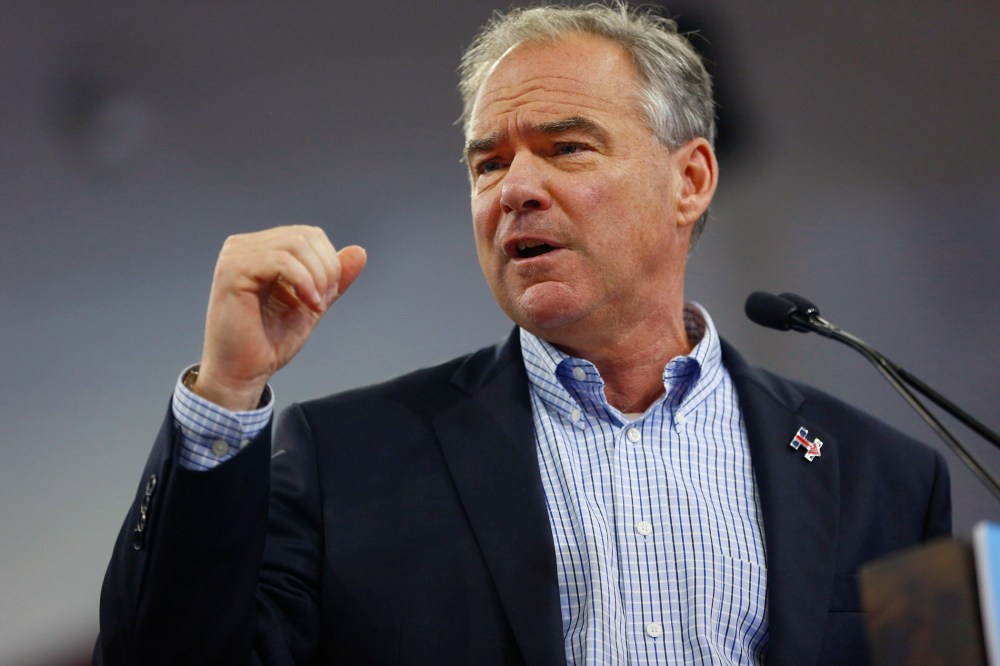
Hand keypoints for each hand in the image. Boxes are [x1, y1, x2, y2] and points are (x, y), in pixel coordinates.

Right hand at [192, 226, 366, 410]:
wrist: (242, 372)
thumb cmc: (269, 341)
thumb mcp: (313, 302)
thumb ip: (334, 278)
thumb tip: (359, 251)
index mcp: (259, 249)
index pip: (308, 235)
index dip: (328, 263)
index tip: (324, 298)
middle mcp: (243, 246)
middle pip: (304, 236)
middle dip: (325, 270)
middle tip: (321, 303)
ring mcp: (235, 256)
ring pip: (296, 245)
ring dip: (316, 278)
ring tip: (314, 306)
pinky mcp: (232, 271)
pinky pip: (282, 261)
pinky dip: (304, 282)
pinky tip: (307, 305)